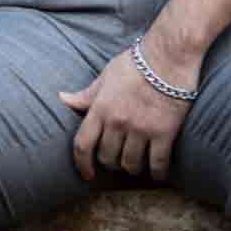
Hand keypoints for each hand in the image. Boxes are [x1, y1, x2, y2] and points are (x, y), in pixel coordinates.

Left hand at [57, 42, 201, 181]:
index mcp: (100, 108)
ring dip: (132, 167)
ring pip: (131, 164)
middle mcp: (118, 121)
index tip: (87, 174)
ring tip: (136, 162)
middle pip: (107, 158)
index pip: (83, 144)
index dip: (82, 164)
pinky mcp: (164, 133)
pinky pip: (158, 163)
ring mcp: (141, 128)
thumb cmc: (136, 64)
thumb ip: (86, 94)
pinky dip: (157, 173)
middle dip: (110, 162)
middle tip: (117, 158)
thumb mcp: (105, 76)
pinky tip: (157, 172)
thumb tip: (62, 98)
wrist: (168, 56)